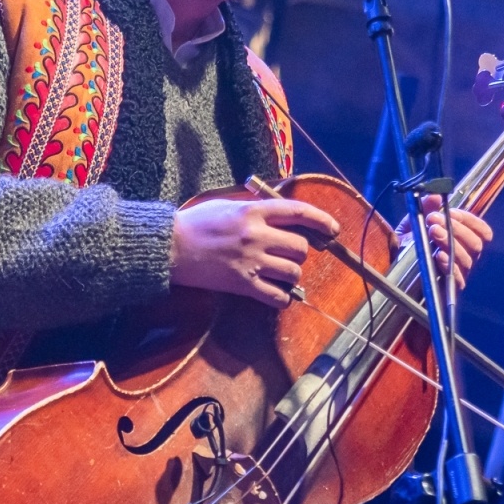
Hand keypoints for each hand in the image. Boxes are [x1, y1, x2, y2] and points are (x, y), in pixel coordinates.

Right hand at [170, 198, 341, 308]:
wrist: (170, 248)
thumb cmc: (197, 223)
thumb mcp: (228, 205)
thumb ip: (256, 209)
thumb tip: (283, 215)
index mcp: (253, 211)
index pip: (299, 212)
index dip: (322, 220)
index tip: (333, 229)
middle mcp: (256, 235)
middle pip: (300, 247)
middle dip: (299, 253)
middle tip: (287, 255)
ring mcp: (251, 262)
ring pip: (293, 272)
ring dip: (290, 274)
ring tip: (277, 273)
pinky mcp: (243, 285)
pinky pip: (278, 297)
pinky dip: (282, 297)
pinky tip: (275, 293)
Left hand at [397, 194, 492, 288]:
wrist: (392, 262)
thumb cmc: (409, 241)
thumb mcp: (416, 220)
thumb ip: (427, 207)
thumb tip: (436, 195)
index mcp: (462, 239)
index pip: (481, 231)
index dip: (470, 220)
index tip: (450, 212)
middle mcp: (465, 255)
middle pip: (476, 244)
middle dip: (457, 229)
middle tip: (434, 221)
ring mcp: (459, 272)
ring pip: (467, 259)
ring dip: (450, 242)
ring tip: (433, 232)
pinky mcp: (449, 287)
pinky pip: (457, 278)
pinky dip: (449, 265)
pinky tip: (439, 256)